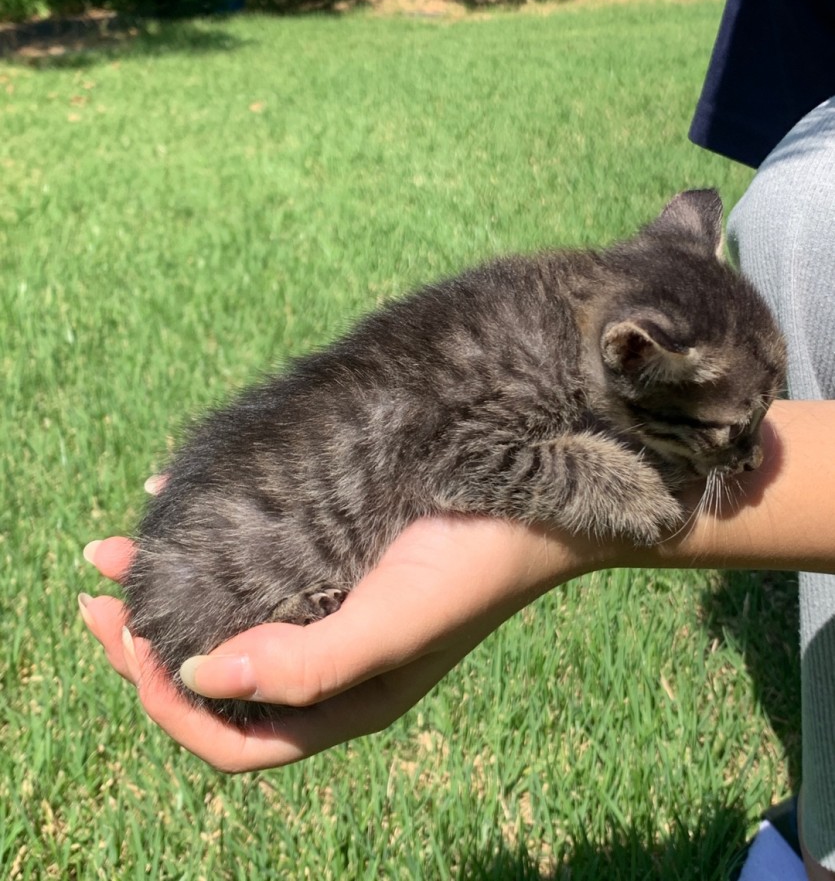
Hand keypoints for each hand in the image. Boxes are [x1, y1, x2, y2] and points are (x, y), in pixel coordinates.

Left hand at [80, 515, 594, 772]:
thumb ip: (306, 667)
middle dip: (149, 648)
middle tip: (98, 597)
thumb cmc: (473, 569)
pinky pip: (259, 564)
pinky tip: (187, 503)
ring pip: (231, 620)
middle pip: (218, 679)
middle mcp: (327, 662)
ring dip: (173, 594)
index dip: (168, 703)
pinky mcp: (337, 557)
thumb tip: (203, 674)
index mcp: (341, 701)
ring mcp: (330, 609)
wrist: (539, 503)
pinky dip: (215, 546)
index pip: (231, 736)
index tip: (123, 640)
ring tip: (120, 552)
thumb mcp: (393, 629)